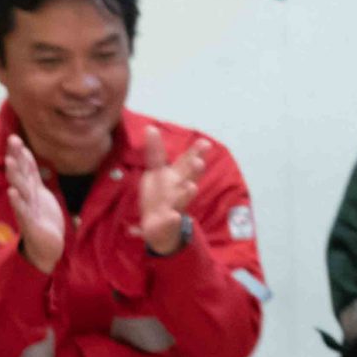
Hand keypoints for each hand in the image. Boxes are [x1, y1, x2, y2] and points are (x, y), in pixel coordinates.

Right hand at [3, 134, 64, 272]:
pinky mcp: (30, 225)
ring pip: (20, 190)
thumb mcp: (39, 193)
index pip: (25, 168)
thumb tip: (26, 154)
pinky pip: (22, 211)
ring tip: (11, 161)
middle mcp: (26, 198)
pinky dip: (17, 201)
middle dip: (16, 157)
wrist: (46, 247)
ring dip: (15, 175)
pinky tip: (12, 191)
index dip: (20, 154)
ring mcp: (27, 210)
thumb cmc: (42, 219)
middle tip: (13, 140)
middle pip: (20, 174)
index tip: (15, 137)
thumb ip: (32, 174)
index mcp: (30, 190)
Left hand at [137, 125, 207, 254]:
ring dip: (187, 193)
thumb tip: (151, 127)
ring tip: (191, 187)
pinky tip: (173, 216)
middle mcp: (177, 189)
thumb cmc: (161, 197)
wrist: (163, 230)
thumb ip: (156, 152)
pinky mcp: (167, 222)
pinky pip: (169, 221)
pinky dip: (171, 219)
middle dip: (194, 170)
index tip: (205, 143)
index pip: (184, 162)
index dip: (194, 153)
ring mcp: (173, 206)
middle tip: (200, 162)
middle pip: (187, 178)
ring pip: (182, 198)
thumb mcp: (156, 173)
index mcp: (175, 177)